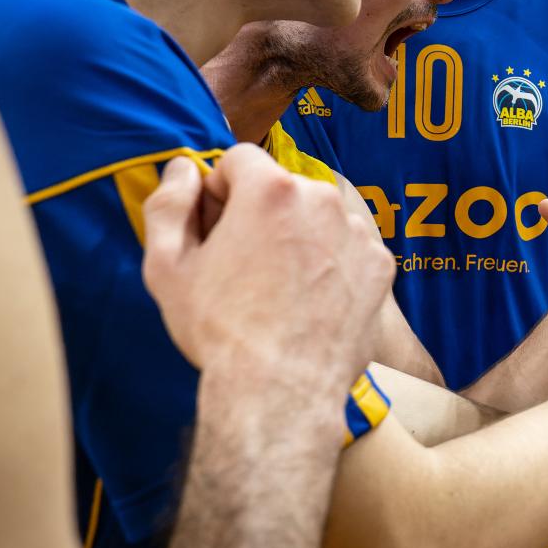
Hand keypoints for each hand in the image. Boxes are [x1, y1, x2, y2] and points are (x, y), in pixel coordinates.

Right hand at [142, 145, 393, 394]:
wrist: (282, 388)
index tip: (213, 227)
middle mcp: (323, 200)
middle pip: (282, 187)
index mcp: (270, 189)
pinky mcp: (381, 265)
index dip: (219, 190)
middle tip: (241, 264)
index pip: (239, 159)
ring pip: (318, 217)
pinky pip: (348, 248)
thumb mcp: (166, 267)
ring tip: (277, 289)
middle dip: (259, 212)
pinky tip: (310, 302)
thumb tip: (182, 170)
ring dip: (298, 236)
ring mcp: (358, 232)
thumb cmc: (219, 329)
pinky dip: (331, 264)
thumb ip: (168, 205)